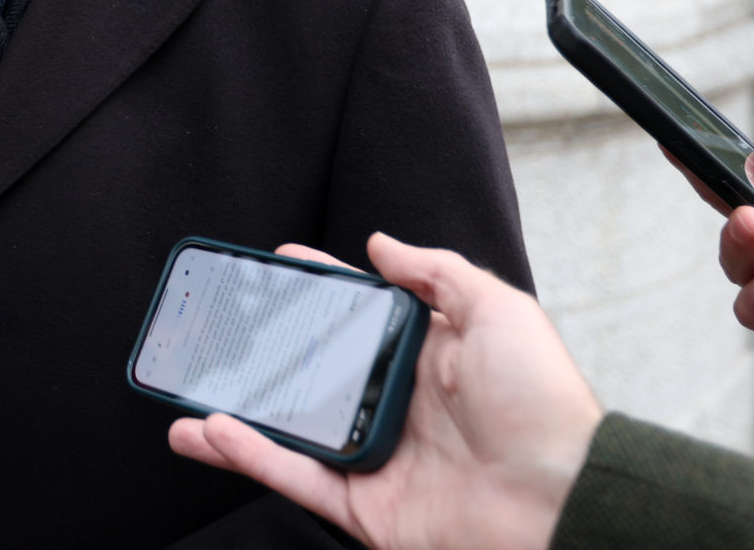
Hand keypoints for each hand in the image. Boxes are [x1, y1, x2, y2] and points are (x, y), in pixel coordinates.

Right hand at [169, 234, 602, 549]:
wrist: (567, 503)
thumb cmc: (545, 407)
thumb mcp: (498, 312)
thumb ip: (435, 272)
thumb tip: (380, 244)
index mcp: (430, 358)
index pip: (360, 317)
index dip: (318, 291)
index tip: (277, 266)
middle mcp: (400, 407)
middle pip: (314, 374)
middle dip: (262, 353)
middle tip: (214, 329)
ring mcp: (380, 459)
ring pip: (291, 429)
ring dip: (237, 412)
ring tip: (186, 388)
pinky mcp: (368, 507)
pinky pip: (299, 477)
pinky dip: (252, 455)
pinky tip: (212, 430)